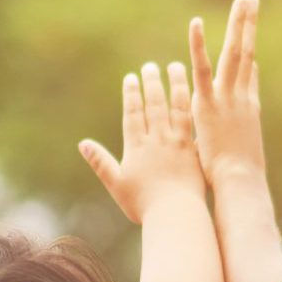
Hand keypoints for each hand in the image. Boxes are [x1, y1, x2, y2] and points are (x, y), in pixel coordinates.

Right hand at [82, 62, 204, 223]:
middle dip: (151, 83)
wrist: (176, 215)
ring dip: (176, 85)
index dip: (132, 94)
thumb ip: (101, 162)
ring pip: (177, 107)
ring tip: (176, 67)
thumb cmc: (144, 205)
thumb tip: (83, 144)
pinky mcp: (194, 150)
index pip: (133, 113)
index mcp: (137, 147)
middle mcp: (157, 140)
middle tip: (150, 67)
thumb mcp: (117, 184)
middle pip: (154, 105)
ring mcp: (178, 143)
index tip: (132, 77)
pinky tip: (198, 93)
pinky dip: (195, 106)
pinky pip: (194, 123)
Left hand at [189, 0, 265, 181]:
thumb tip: (237, 127)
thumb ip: (238, 134)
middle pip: (247, 52)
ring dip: (240, 23)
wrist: (240, 182)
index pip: (249, 72)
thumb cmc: (239, 177)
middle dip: (249, 24)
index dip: (248, 50)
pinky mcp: (210, 103)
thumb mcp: (241, 151)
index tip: (249, 30)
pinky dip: (199, 45)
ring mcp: (229, 97)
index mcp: (249, 107)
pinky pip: (203, 68)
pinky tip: (196, 23)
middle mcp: (242, 96)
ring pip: (236, 53)